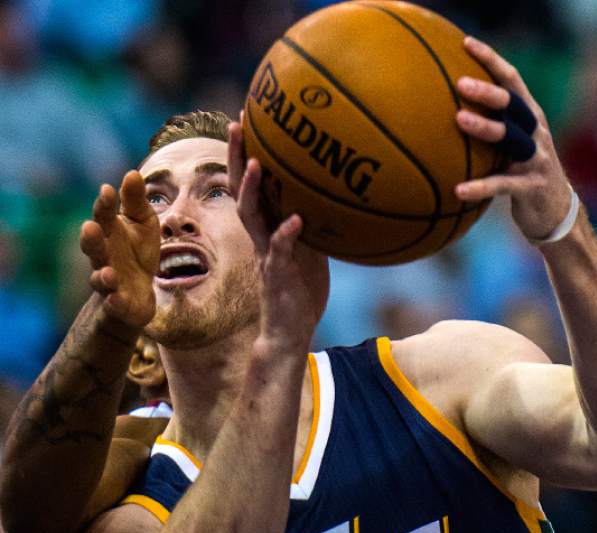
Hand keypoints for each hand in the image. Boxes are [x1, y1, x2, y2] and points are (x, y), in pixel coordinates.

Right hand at [80, 171, 159, 328]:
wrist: (138, 292)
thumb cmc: (138, 251)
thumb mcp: (143, 223)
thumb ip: (136, 202)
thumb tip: (133, 173)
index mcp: (109, 232)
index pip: (104, 216)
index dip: (105, 204)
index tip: (108, 190)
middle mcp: (104, 256)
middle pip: (93, 247)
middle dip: (91, 238)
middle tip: (90, 227)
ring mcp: (110, 281)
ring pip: (100, 278)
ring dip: (103, 276)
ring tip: (108, 273)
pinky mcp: (119, 303)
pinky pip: (114, 304)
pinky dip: (114, 303)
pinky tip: (115, 300)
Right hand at [227, 119, 328, 351]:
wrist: (290, 333)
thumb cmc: (302, 292)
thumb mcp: (314, 251)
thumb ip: (318, 224)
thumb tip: (340, 196)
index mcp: (269, 228)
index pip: (253, 184)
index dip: (248, 152)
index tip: (249, 116)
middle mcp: (262, 237)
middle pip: (242, 190)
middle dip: (239, 156)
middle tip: (238, 122)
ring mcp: (266, 256)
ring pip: (251, 217)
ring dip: (253, 190)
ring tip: (258, 163)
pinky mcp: (277, 277)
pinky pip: (279, 253)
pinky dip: (286, 235)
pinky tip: (296, 220)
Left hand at [454, 36, 571, 241]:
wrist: (556, 213)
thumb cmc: (522, 175)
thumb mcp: (510, 147)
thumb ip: (489, 128)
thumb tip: (443, 113)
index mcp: (529, 117)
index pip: (512, 80)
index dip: (491, 61)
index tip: (465, 44)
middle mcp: (536, 133)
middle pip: (514, 105)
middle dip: (488, 92)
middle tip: (460, 84)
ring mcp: (537, 160)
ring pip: (511, 139)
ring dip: (486, 128)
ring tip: (458, 120)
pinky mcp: (532, 188)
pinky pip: (503, 185)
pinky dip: (480, 187)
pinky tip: (458, 190)